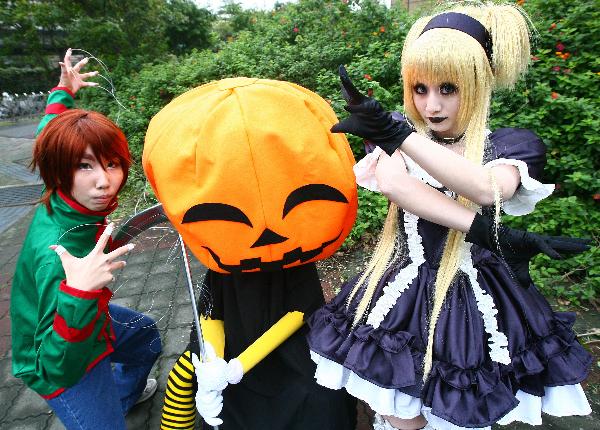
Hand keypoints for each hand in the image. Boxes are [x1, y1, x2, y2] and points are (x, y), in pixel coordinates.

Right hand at [50, 223, 133, 290]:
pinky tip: (102, 280)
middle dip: (126, 248)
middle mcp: (103, 260)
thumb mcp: (67, 262)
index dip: (108, 231)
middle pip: (118, 252)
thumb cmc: (74, 275)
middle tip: (133, 245)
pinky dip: (109, 278)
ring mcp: (108, 269)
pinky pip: (112, 276)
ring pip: (119, 264)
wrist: (80, 291)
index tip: (113, 224)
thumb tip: (51, 246)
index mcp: (94, 255)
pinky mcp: (110, 278)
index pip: (102, 240)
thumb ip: (61, 252)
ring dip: (121, 264)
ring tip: (123, 263)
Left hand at [57, 48, 98, 94]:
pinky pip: (87, 83)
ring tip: (97, 72)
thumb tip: (60, 62)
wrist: (66, 92)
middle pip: (79, 66)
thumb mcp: (64, 75)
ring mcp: (78, 78)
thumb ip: (63, 68)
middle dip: (83, 62)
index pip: (68, 60)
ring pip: (86, 75)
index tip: (70, 49)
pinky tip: (97, 84)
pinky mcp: (80, 84)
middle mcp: (74, 73)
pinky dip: (92, 84)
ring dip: (92, 74)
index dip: (68, 54)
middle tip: (87, 59)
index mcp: (69, 69)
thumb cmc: (64, 83)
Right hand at [191, 344, 242, 424]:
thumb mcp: (209, 365)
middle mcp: (200, 398)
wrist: (208, 380)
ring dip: (217, 406)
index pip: (203, 396)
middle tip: (218, 394)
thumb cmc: (210, 372)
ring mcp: (203, 405)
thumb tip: (202, 346)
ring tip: (219, 398)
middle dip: (215, 400)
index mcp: (201, 388)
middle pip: (206, 405)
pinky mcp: (207, 412)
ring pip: (209, 411)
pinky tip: (221, 421)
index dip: (211, 396)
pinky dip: (214, 421)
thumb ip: (207, 357)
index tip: (216, 392)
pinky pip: (209, 419)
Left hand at [331, 65, 413, 155]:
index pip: (347, 92)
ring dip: (348, 88)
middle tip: (340, 68)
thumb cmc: (366, 128)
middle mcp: (360, 101)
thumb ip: (340, 127)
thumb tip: (330, 129)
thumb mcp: (350, 127)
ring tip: (342, 78)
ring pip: (356, 96)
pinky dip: (355, 108)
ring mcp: (367, 104)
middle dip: (345, 79)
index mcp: (355, 103)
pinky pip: (362, 108)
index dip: (342, 84)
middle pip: (350, 88)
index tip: (340, 71)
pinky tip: (346, 107)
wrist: (381, 132)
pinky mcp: (373, 108)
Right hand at [466, 212, 590, 287]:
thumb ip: (524, 278)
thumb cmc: (506, 253)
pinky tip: (559, 257)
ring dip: (571, 245)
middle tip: (590, 244)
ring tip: (584, 246)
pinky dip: (551, 251)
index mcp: (539, 247)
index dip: (570, 250)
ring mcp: (537, 239)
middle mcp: (541, 242)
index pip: (558, 248)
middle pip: (562, 243)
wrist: (494, 243)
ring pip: (557, 243)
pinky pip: (543, 246)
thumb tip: (527, 288)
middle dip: (576, 244)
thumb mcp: (518, 270)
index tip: (582, 251)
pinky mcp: (530, 239)